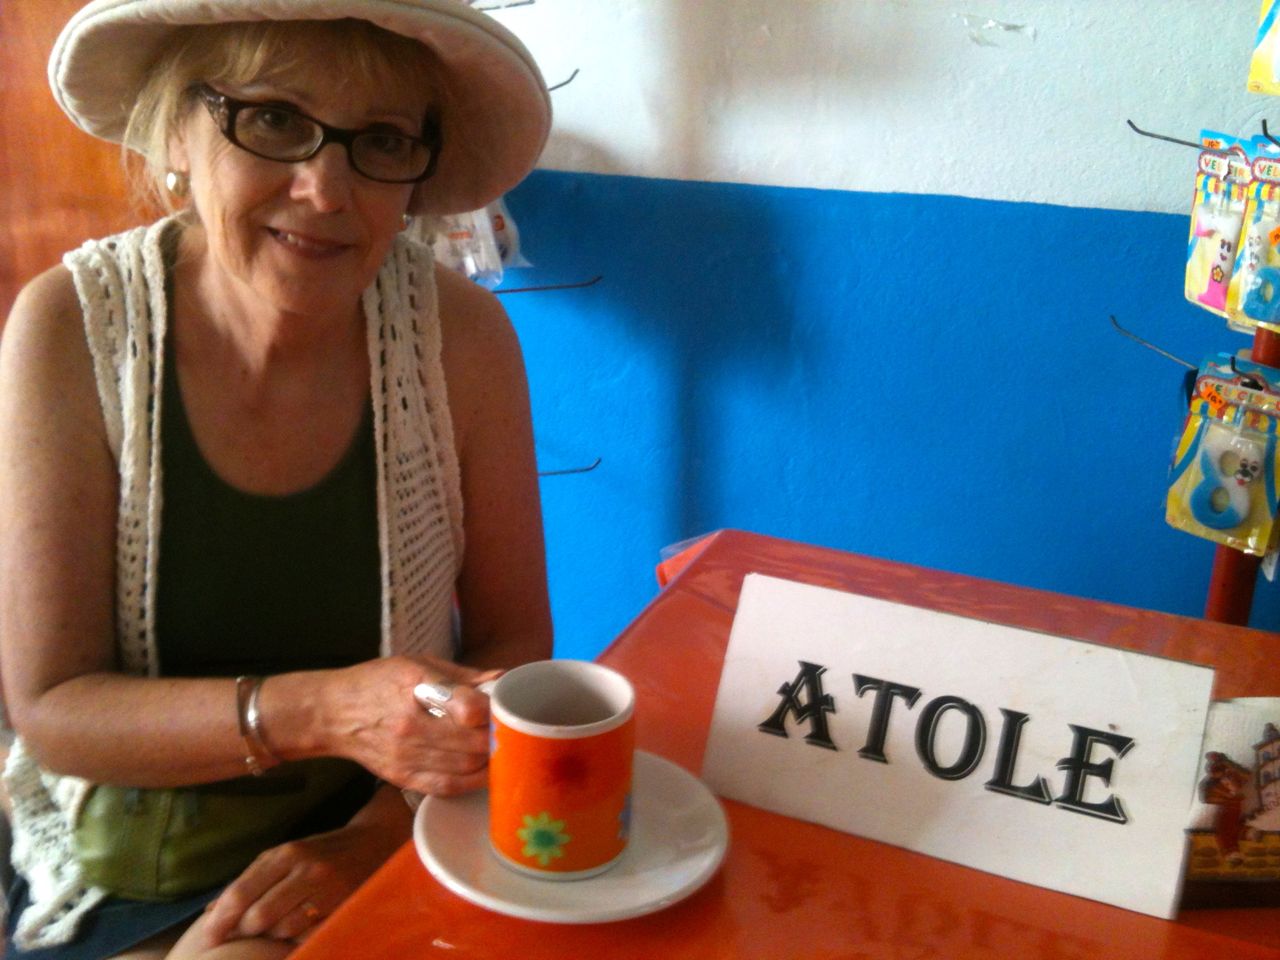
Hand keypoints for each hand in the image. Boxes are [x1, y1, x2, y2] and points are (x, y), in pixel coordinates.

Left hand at [196, 818, 402, 945]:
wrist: (376, 842)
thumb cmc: (322, 852)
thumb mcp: (286, 856)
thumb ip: (250, 880)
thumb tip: (209, 912)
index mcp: (286, 853)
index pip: (241, 893)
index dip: (220, 921)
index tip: (207, 940)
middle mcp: (306, 869)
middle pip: (259, 916)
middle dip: (245, 932)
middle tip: (243, 936)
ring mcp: (328, 889)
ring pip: (282, 930)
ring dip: (272, 937)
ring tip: (276, 929)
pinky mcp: (345, 906)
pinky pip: (308, 935)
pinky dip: (297, 939)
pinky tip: (298, 932)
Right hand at [319, 655, 500, 795]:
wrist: (333, 714)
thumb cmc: (378, 682)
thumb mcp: (418, 664)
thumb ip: (462, 675)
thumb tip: (502, 678)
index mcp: (416, 687)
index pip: (467, 706)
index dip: (492, 709)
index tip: (501, 706)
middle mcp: (411, 725)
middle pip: (472, 741)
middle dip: (498, 737)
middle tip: (510, 731)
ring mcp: (406, 755)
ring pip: (465, 767)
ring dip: (490, 760)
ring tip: (500, 749)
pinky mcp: (402, 777)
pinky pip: (446, 787)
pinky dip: (471, 782)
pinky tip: (483, 772)